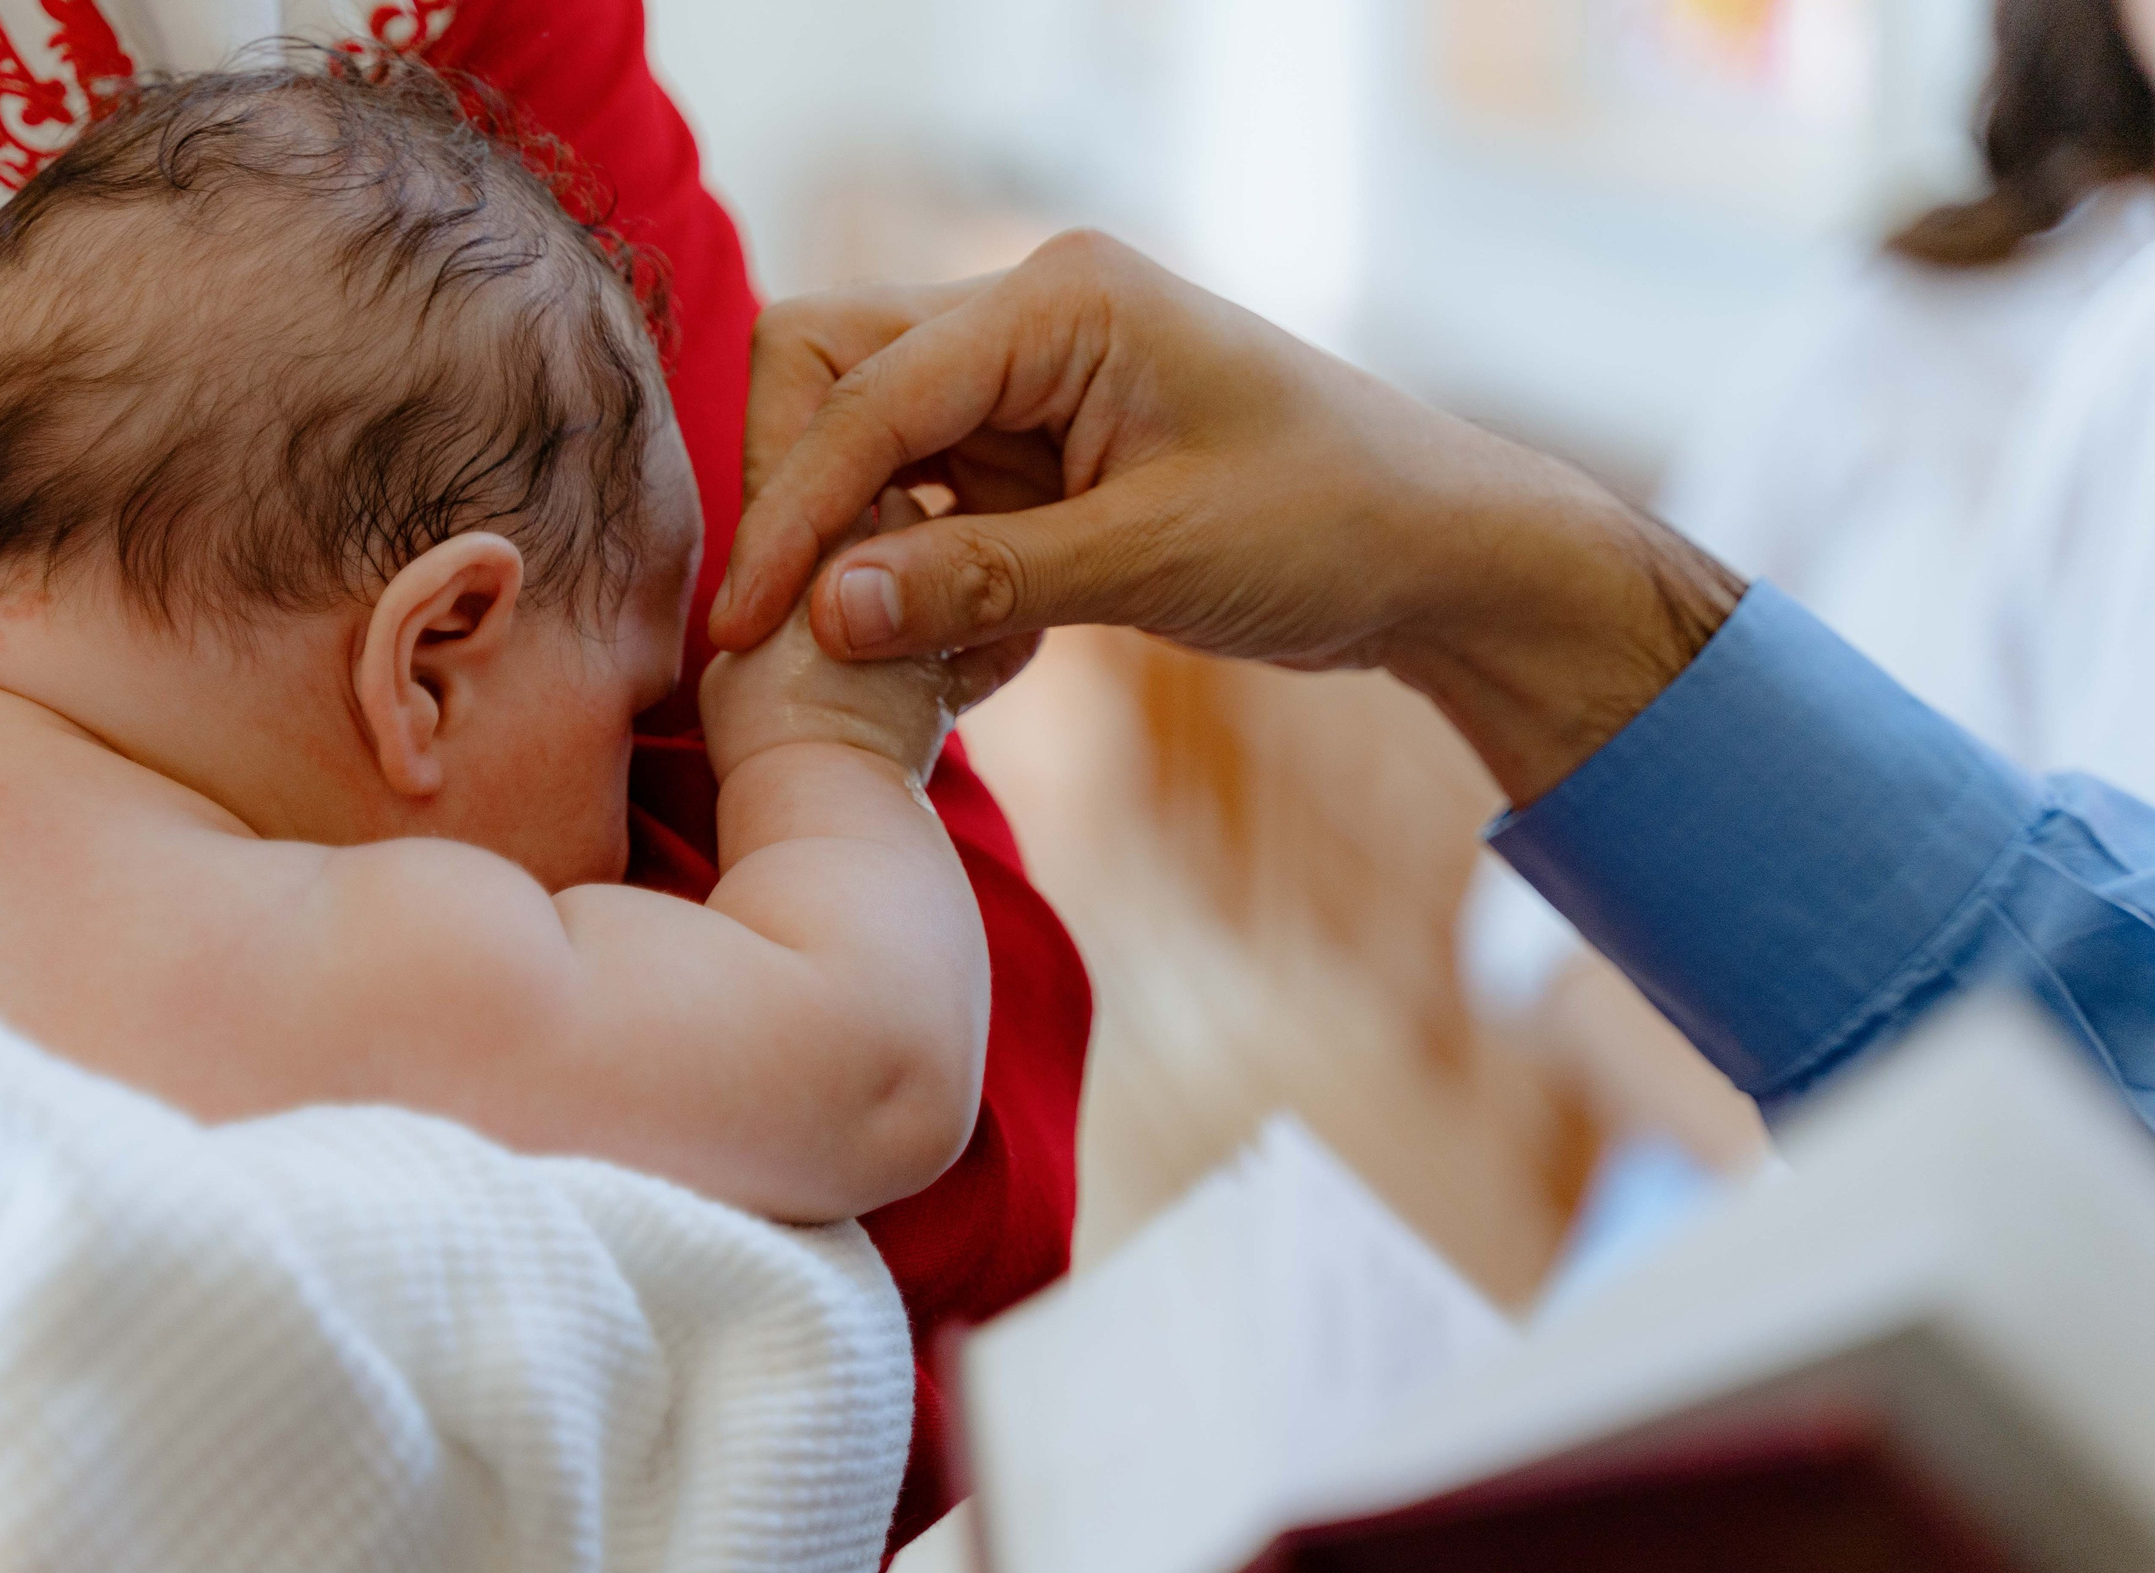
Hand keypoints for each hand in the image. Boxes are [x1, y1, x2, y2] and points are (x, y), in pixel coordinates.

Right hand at [716, 231, 1743, 805]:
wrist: (1437, 555)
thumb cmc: (1333, 526)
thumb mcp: (1155, 561)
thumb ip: (979, 581)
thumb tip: (822, 614)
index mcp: (1059, 302)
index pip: (863, 392)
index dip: (791, 511)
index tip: (746, 626)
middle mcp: (1027, 319)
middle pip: (826, 376)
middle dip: (799, 502)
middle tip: (801, 628)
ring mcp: (1026, 382)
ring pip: (863, 445)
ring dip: (854, 550)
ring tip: (889, 658)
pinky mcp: (1034, 452)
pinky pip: (921, 504)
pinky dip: (917, 580)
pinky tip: (969, 659)